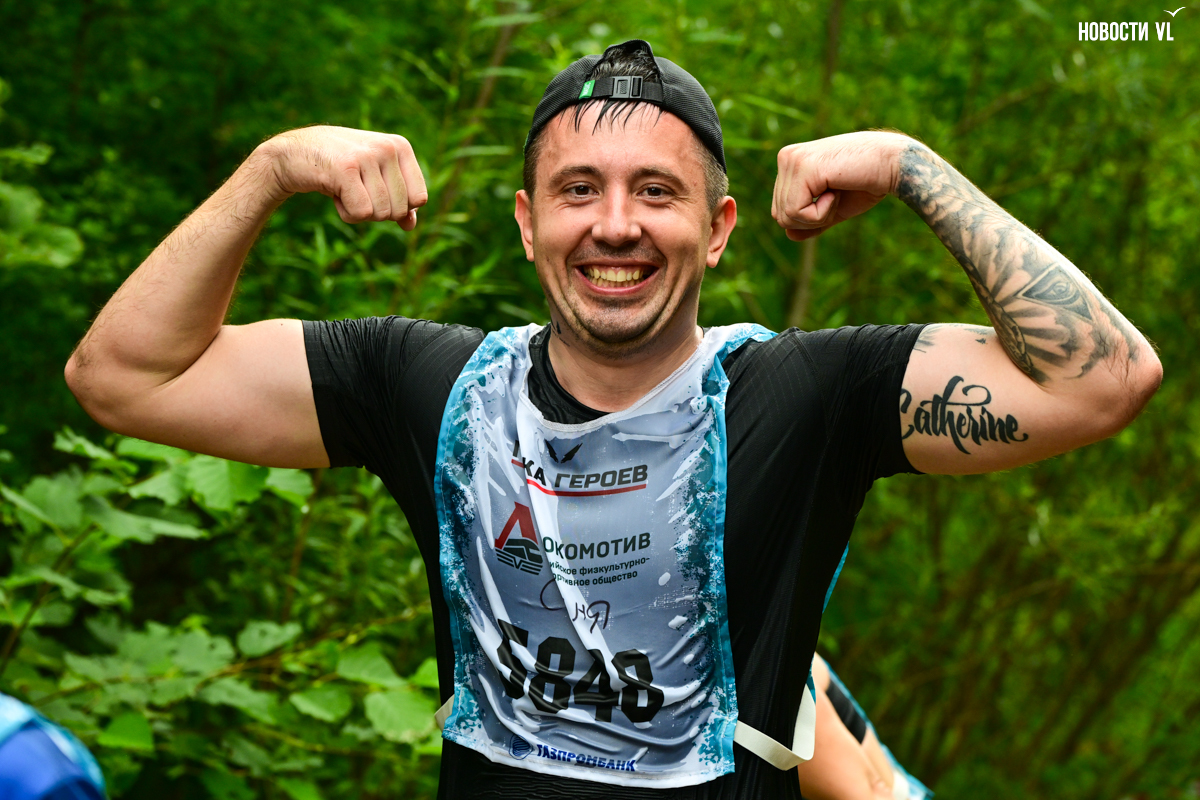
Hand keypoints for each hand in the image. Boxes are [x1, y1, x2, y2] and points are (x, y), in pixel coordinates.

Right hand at [260, 125, 427, 229]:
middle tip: (354, 189)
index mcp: (400, 146)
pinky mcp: (345, 169)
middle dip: (376, 211)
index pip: (419, 198)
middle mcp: (387, 148)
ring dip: (358, 212)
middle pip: (399, 210)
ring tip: (343, 188)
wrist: (292, 155)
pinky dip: (346, 213)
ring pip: (380, 213)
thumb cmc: (338, 169)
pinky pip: (361, 214)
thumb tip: (410, 225)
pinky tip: (334, 192)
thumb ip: (397, 202)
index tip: (374, 190)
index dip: (397, 207)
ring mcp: (367, 156)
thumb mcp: (373, 181)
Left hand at [772, 131, 914, 240]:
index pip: (780, 210)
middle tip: (837, 194)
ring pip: (785, 217)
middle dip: (812, 219)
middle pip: (779, 215)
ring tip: (837, 191)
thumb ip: (810, 221)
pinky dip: (821, 213)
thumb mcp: (833, 208)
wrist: (894, 165)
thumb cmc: (866, 183)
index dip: (809, 217)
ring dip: (818, 216)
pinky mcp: (803, 167)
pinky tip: (836, 190)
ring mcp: (792, 160)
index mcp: (789, 163)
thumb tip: (788, 235)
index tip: (834, 195)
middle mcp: (786, 157)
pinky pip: (796, 213)